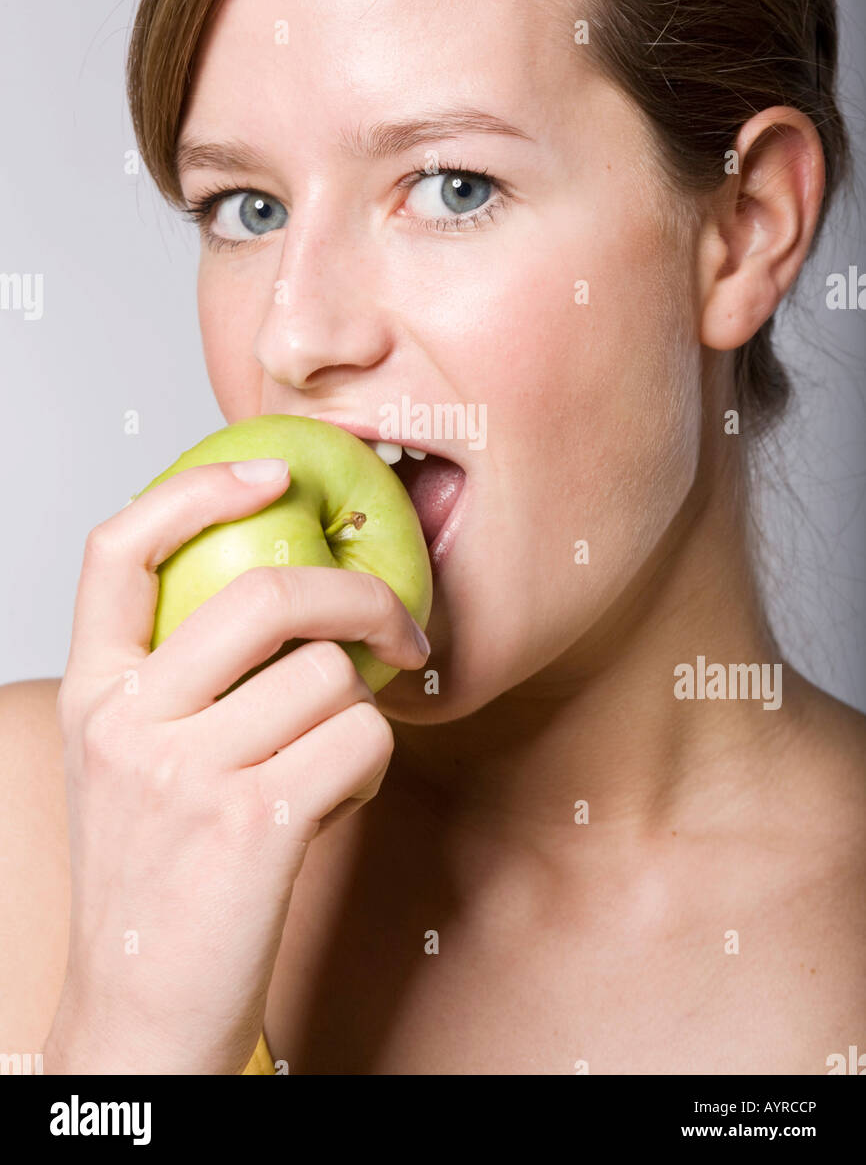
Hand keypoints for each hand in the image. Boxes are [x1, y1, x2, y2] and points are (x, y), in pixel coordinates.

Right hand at [43, 458, 428, 1073]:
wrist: (144, 1019)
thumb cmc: (159, 883)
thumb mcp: (136, 766)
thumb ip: (186, 682)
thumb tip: (302, 594)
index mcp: (93, 694)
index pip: (117, 548)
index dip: (199, 489)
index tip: (273, 473)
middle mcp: (126, 720)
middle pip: (267, 592)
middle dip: (362, 596)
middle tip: (402, 628)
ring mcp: (184, 769)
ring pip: (332, 675)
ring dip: (359, 716)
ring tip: (326, 767)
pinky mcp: (253, 820)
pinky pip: (361, 739)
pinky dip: (370, 766)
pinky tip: (335, 803)